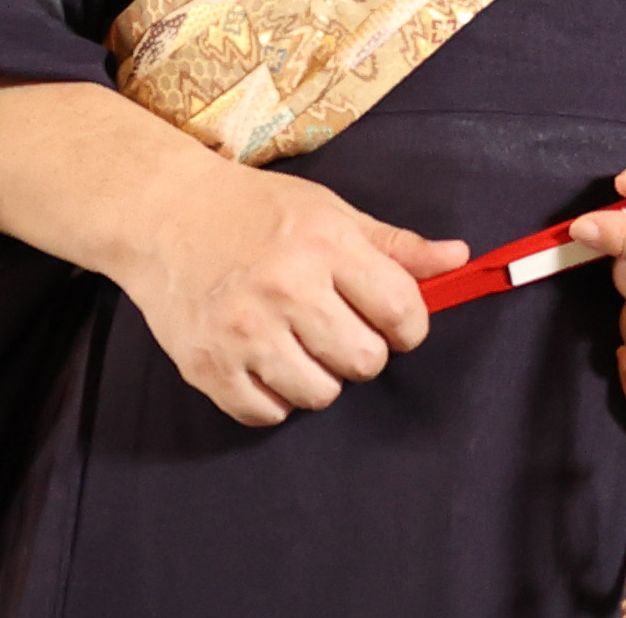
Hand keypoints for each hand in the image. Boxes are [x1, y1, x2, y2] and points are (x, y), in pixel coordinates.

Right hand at [0, 77, 467, 432]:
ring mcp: (242, 331)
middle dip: (366, 353)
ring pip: (320, 394)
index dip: (411, 327)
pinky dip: (276, 399)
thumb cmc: (257, 211)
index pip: (402, 311)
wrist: (166, 216)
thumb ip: (396, 245)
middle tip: (344, 332)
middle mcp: (286, 289)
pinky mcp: (206, 366)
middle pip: (364, 360)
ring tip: (306, 348)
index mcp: (326, 245)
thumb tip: (459, 259)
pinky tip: (271, 366)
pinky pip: (265, 413)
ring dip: (323, 379)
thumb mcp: (332, 212)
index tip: (398, 325)